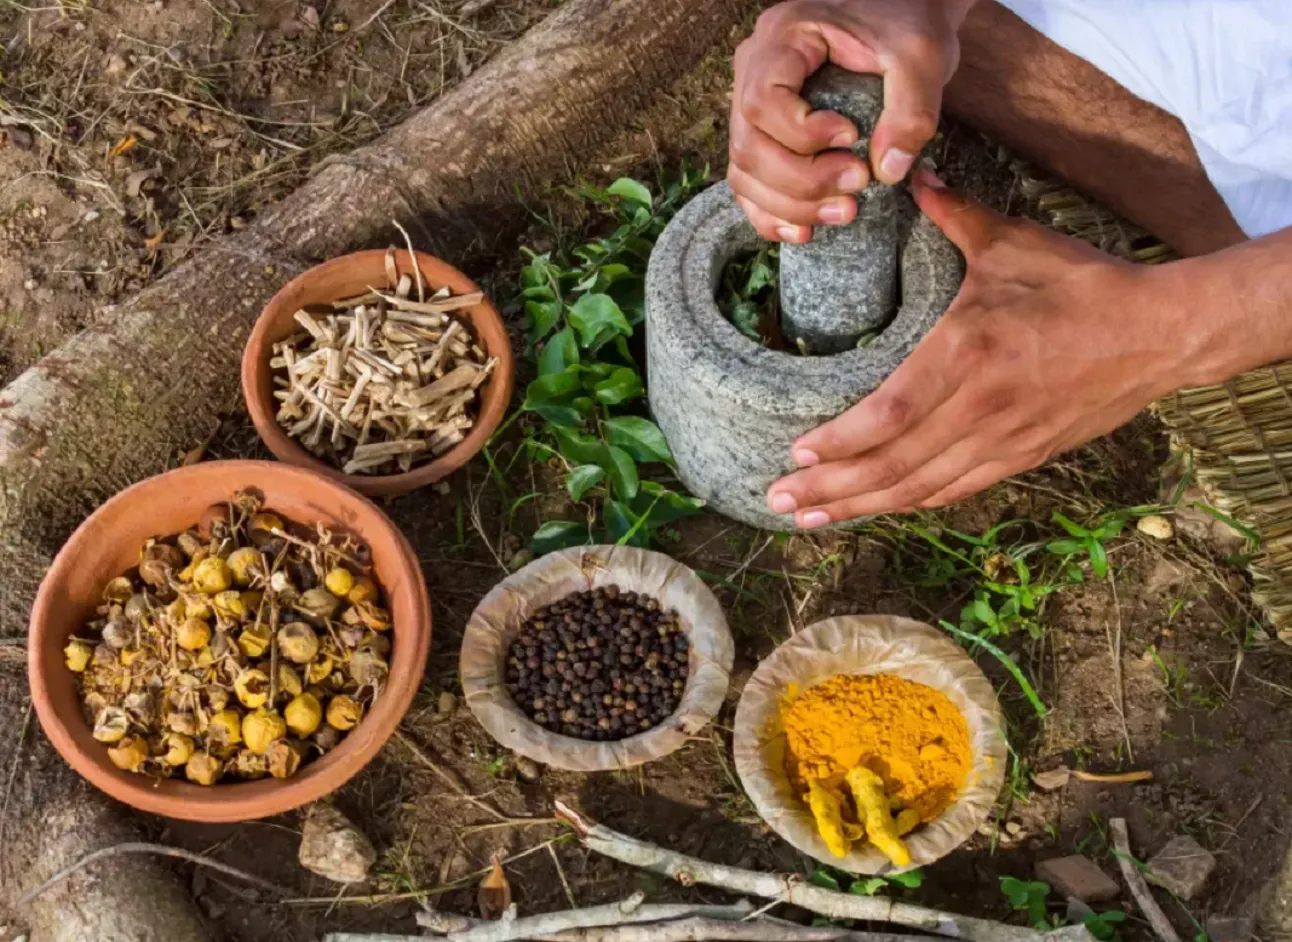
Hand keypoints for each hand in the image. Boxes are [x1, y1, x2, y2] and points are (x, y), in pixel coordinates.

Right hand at [729, 0, 970, 243]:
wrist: (902, 15)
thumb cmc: (906, 23)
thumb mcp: (921, 54)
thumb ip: (912, 109)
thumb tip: (888, 171)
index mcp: (782, 36)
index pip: (763, 101)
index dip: (801, 135)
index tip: (853, 138)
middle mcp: (753, 68)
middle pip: (748, 145)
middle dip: (801, 182)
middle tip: (856, 188)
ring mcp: (751, 103)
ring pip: (744, 171)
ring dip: (789, 205)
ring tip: (844, 213)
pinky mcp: (764, 133)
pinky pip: (748, 182)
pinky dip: (771, 213)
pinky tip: (804, 231)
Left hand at [767, 171, 1192, 525]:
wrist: (1163, 334)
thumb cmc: (1085, 285)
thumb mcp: (1014, 244)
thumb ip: (954, 215)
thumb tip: (909, 177)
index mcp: (971, 352)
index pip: (892, 413)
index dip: (841, 442)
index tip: (796, 452)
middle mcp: (983, 407)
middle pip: (894, 464)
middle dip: (830, 488)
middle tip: (777, 499)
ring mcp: (1004, 440)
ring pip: (919, 488)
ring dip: (859, 507)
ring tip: (808, 515)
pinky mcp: (1023, 457)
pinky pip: (955, 491)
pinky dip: (909, 503)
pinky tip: (874, 509)